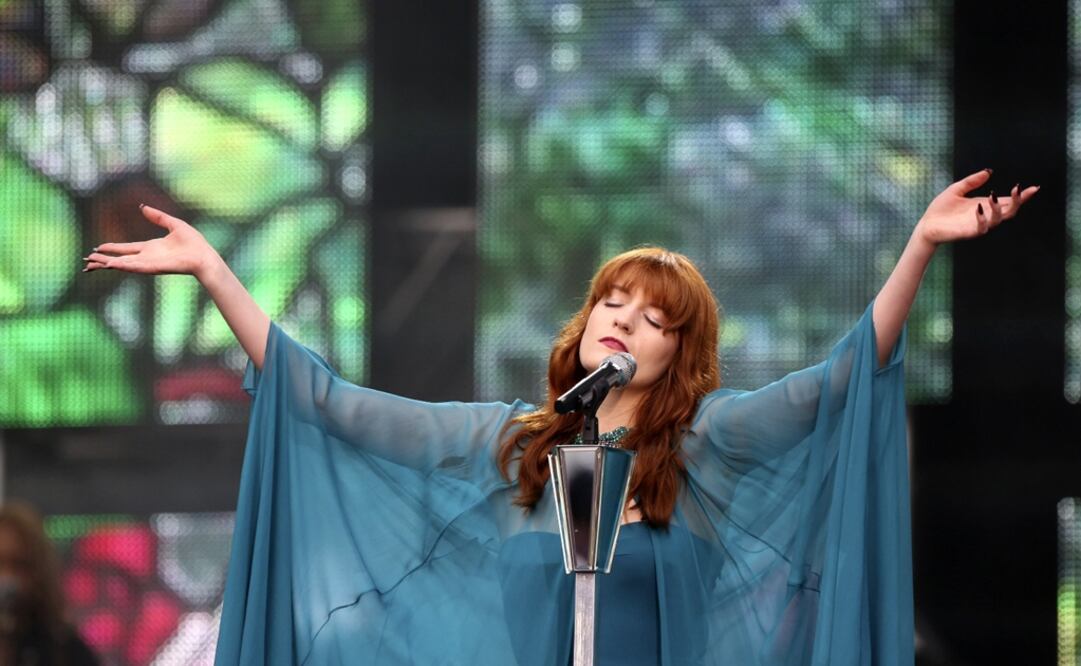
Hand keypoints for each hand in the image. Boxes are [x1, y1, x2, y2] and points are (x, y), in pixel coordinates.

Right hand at [83, 205, 218, 279]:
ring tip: (90, 264)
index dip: (111, 248)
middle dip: (102, 260)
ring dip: (106, 264)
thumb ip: (157, 216)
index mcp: (150, 247)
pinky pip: (134, 267)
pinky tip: (109, 264)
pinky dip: (121, 265)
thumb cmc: (194, 243)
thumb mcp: (173, 224)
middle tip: (86, 262)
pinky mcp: (153, 268)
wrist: (204, 256)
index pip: (126, 249)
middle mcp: (146, 257)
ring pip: (123, 264)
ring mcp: (148, 263)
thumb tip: (143, 206)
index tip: (97, 248)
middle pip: (119, 259)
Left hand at [914, 169, 1039, 246]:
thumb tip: (988, 172)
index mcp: (985, 205)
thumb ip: (971, 181)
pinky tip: (979, 208)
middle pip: (1009, 212)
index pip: (1008, 201)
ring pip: (998, 220)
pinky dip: (983, 218)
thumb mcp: (956, 190)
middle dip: (1018, 202)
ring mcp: (978, 225)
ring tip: (993, 196)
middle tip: (1018, 189)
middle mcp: (985, 216)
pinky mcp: (968, 232)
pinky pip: (981, 228)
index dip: (1021, 196)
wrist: (926, 225)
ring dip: (999, 208)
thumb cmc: (941, 209)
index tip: (1034, 188)